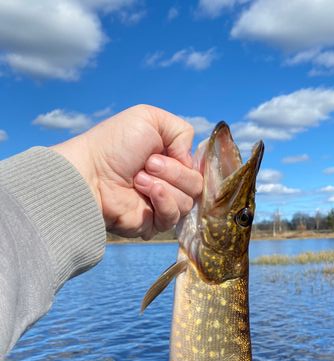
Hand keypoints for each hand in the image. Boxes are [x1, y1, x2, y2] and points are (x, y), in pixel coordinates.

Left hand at [51, 105, 202, 238]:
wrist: (90, 173)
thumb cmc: (114, 144)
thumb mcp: (150, 118)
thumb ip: (181, 131)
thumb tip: (190, 160)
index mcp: (170, 160)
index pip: (198, 167)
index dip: (188, 161)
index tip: (168, 151)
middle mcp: (169, 183)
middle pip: (197, 185)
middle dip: (174, 171)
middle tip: (147, 164)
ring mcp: (162, 205)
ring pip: (188, 201)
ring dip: (164, 185)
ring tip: (138, 179)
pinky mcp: (154, 224)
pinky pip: (173, 217)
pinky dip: (163, 201)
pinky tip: (144, 191)